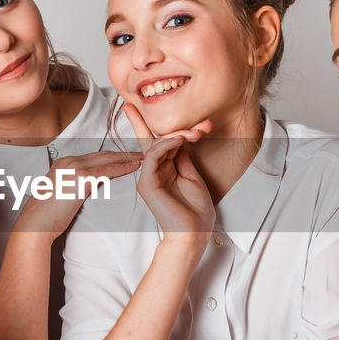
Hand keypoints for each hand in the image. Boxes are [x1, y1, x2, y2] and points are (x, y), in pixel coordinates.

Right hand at [12, 151, 142, 242]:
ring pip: (107, 159)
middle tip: (139, 152)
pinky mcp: (80, 179)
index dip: (111, 156)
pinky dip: (122, 168)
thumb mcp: (60, 194)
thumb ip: (73, 187)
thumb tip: (85, 190)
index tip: (124, 157)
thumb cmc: (46, 216)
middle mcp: (68, 161)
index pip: (93, 157)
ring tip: (141, 159)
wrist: (35, 224)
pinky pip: (107, 171)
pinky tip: (133, 169)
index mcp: (63, 163)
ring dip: (126, 158)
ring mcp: (74, 168)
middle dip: (122, 153)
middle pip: (102, 154)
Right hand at [123, 104, 214, 244]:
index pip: (154, 141)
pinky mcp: (147, 184)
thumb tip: (180, 135)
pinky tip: (181, 139)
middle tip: (202, 125)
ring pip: (156, 145)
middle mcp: (153, 172)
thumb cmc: (195, 211)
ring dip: (177, 135)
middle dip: (176, 127)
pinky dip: (166, 144)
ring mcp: (148, 178)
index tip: (136, 105)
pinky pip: (153, 156)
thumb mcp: (192, 176)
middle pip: (157, 140)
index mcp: (163, 170)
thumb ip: (182, 156)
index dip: (144, 123)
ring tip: (195, 134)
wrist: (193, 233)